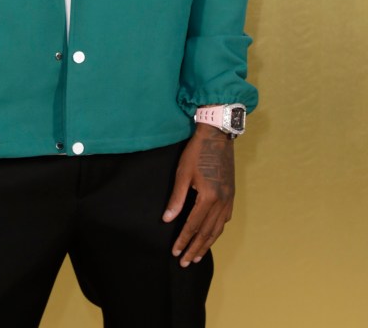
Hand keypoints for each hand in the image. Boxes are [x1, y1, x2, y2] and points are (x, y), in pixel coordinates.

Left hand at [162, 124, 234, 266]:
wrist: (217, 135)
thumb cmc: (197, 152)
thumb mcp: (183, 173)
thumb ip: (176, 198)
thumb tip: (167, 220)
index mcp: (208, 197)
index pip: (193, 225)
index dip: (183, 240)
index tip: (175, 252)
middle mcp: (221, 202)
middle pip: (207, 232)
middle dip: (195, 248)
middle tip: (185, 262)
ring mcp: (229, 198)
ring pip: (218, 228)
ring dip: (207, 243)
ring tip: (198, 255)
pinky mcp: (231, 194)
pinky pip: (225, 219)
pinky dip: (217, 231)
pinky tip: (212, 235)